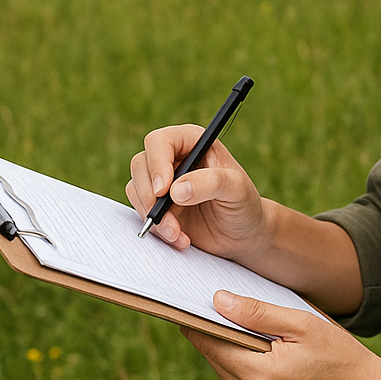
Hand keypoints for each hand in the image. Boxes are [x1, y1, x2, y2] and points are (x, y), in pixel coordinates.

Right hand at [126, 125, 270, 263]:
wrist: (243, 233)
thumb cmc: (244, 204)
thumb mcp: (236, 189)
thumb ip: (211, 183)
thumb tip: (176, 190)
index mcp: (193, 142)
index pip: (160, 141)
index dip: (157, 163)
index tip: (163, 191)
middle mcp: (174, 158)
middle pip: (141, 164)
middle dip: (149, 196)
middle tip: (167, 219)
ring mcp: (163, 182)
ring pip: (136, 190)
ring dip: (153, 216)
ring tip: (178, 233)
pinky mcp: (157, 205)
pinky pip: (141, 212)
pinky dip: (157, 229)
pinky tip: (180, 238)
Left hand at [184, 293, 380, 379]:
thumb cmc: (339, 355)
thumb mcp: (302, 324)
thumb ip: (258, 313)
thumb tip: (218, 301)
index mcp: (260, 377)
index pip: (210, 342)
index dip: (200, 318)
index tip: (195, 295)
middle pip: (214, 356)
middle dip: (220, 330)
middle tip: (230, 302)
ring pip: (224, 369)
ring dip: (233, 347)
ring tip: (257, 327)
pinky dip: (244, 363)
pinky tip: (266, 349)